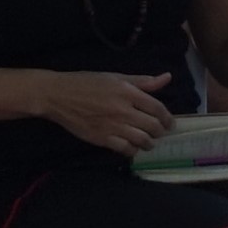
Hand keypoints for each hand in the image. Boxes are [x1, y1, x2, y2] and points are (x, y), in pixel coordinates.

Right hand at [37, 70, 178, 154]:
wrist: (58, 95)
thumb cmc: (87, 83)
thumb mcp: (115, 77)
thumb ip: (143, 81)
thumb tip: (167, 78)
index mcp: (128, 92)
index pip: (158, 108)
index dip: (167, 118)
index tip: (169, 123)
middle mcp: (123, 110)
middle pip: (153, 127)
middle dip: (160, 132)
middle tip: (159, 133)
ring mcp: (112, 126)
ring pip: (142, 140)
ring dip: (149, 143)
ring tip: (148, 142)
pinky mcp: (101, 139)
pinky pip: (125, 149)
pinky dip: (133, 150)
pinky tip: (132, 146)